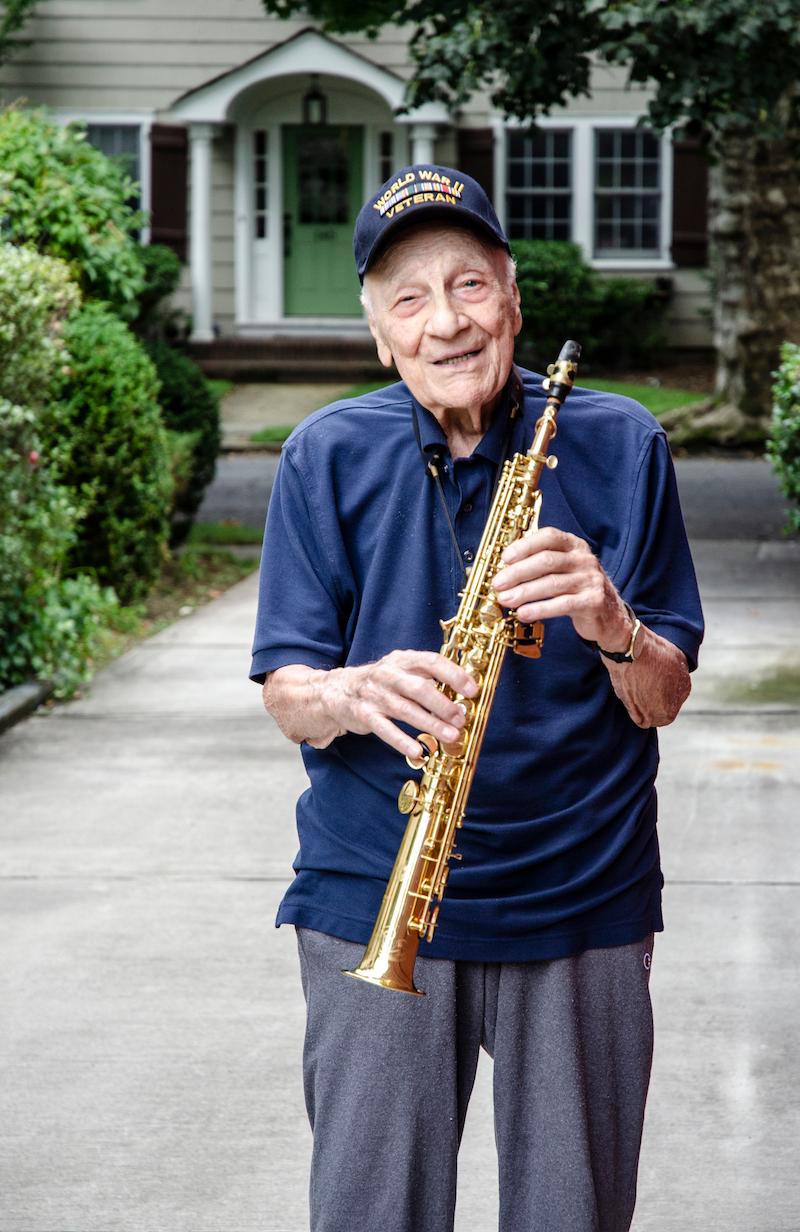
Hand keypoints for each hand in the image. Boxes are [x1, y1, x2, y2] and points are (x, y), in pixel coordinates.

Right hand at [320, 650, 477, 758]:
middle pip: (419, 687)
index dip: (454, 675)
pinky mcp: (364, 714)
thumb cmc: (381, 683)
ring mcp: (374, 695)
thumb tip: (463, 696)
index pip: (431, 662)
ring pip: (405, 710)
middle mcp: (388, 674)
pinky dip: (402, 741)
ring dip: (430, 724)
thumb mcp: (402, 671)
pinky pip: (385, 729)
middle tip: (461, 718)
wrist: (336, 690)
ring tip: (450, 736)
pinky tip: (418, 751)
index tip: (472, 690)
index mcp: (403, 660)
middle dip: (442, 704)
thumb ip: (428, 678)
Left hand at [491, 526, 631, 650]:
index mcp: (575, 545)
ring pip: (552, 583)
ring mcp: (591, 580)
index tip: (505, 558)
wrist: (610, 615)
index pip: (549, 537)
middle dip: (518, 572)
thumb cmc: (577, 590)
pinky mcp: (594, 601)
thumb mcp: (563, 570)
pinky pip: (562, 604)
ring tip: (505, 600)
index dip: (525, 546)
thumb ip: (540, 565)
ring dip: (524, 592)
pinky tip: (523, 614)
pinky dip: (539, 609)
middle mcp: (585, 559)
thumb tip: (504, 571)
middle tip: (498, 584)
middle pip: (547, 560)